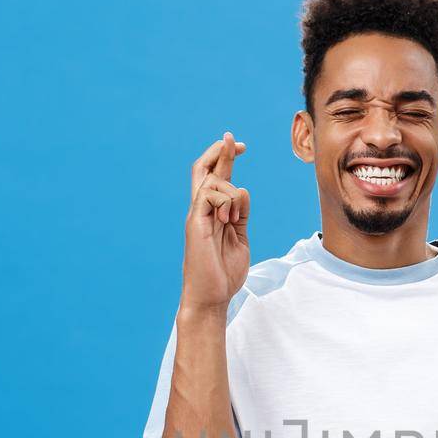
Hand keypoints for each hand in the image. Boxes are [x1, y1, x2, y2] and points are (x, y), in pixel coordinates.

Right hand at [182, 131, 250, 311]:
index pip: (215, 177)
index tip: (240, 147)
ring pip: (213, 182)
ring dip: (231, 195)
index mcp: (212, 213)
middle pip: (205, 170)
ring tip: (233, 221)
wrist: (211, 297)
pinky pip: (208, 196)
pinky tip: (228, 219)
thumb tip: (243, 190)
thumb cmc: (224, 273)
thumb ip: (241, 215)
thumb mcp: (239, 238)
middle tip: (235, 141)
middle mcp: (201, 211)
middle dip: (221, 152)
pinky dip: (224, 201)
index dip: (226, 158)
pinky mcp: (195, 223)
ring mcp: (196, 216)